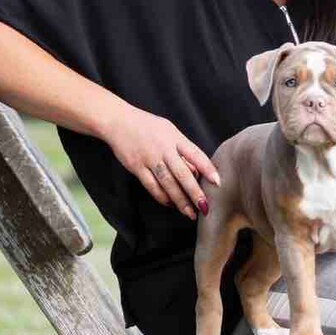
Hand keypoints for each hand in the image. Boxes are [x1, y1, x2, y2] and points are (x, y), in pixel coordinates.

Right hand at [103, 105, 220, 217]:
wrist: (118, 122)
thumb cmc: (148, 126)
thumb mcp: (170, 130)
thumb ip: (183, 148)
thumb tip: (197, 170)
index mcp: (175, 138)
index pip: (195, 154)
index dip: (207, 169)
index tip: (217, 182)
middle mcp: (163, 149)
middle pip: (182, 174)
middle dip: (195, 192)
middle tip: (204, 207)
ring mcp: (149, 159)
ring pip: (167, 183)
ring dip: (180, 200)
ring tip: (189, 212)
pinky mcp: (137, 167)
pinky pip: (151, 186)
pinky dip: (162, 197)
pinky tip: (170, 204)